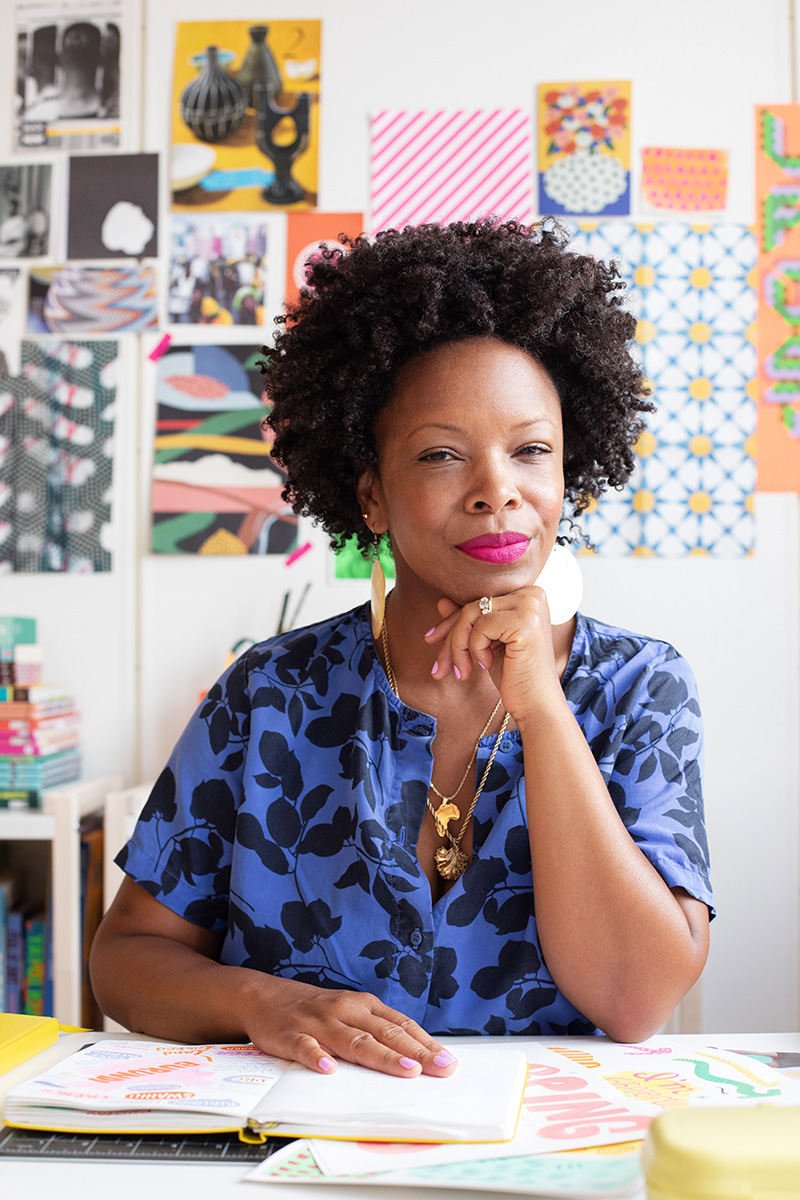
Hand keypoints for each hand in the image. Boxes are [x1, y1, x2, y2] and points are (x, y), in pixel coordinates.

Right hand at [243, 975, 457, 1076]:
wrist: (266, 997)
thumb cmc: (317, 1011)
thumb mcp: (351, 1014)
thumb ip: (378, 1032)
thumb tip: (417, 1057)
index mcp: (362, 1006)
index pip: (400, 1025)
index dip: (425, 1044)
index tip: (448, 1062)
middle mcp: (345, 1011)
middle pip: (385, 1033)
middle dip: (416, 1052)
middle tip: (440, 1069)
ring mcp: (319, 1023)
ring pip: (354, 1041)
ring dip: (382, 1056)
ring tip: (406, 1070)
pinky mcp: (292, 1035)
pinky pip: (306, 1047)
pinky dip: (317, 1057)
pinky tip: (328, 1069)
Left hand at [424, 586, 562, 720]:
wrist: (536, 705)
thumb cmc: (514, 676)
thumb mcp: (486, 644)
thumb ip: (469, 620)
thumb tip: (442, 600)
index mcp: (527, 595)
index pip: (478, 600)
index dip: (452, 621)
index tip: (430, 639)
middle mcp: (532, 595)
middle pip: (473, 606)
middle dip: (451, 637)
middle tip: (439, 667)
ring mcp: (530, 606)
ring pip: (471, 614)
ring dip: (458, 646)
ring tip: (463, 671)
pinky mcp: (525, 621)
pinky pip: (481, 626)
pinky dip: (475, 649)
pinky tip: (487, 664)